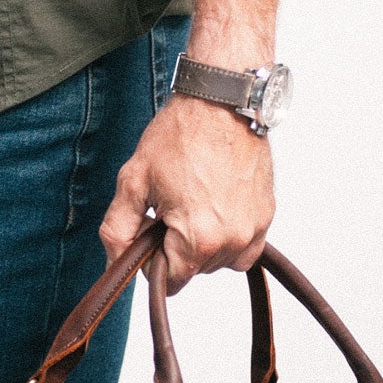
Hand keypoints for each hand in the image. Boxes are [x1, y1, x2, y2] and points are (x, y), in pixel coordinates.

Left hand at [99, 92, 273, 293]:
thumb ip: (118, 230)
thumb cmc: (180, 135)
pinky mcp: (267, 216)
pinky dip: (227, 232)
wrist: (220, 101)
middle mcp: (233, 242)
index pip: (169, 281)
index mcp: (199, 239)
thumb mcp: (133, 179)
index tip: (150, 222)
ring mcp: (255, 230)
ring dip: (203, 239)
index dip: (151, 255)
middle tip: (169, 201)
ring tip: (192, 195)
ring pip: (219, 259)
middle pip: (194, 269)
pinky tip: (213, 200)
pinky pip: (243, 244)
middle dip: (176, 243)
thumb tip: (115, 264)